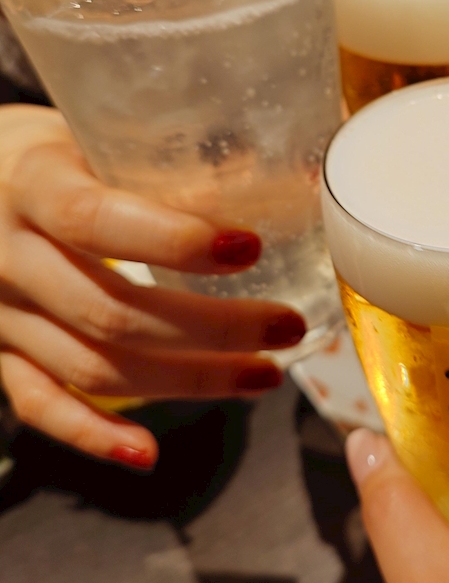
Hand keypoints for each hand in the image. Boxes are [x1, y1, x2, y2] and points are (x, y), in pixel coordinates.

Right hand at [0, 105, 305, 468]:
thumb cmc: (38, 151)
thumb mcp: (87, 130)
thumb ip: (163, 158)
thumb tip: (280, 170)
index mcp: (29, 184)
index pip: (94, 221)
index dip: (173, 241)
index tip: (249, 248)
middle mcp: (6, 257)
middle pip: (111, 311)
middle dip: (213, 329)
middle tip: (287, 325)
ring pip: (92, 367)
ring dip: (186, 382)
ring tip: (264, 374)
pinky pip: (38, 404)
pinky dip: (92, 434)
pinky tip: (147, 452)